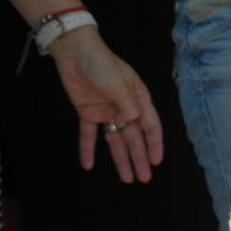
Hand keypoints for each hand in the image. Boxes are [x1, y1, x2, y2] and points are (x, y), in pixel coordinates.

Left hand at [49, 26, 163, 182]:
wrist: (75, 52)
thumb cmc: (102, 64)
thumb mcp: (119, 85)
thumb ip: (127, 108)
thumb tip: (129, 125)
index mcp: (138, 99)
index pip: (150, 126)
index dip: (154, 144)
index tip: (156, 162)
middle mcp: (124, 108)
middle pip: (134, 138)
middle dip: (139, 158)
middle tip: (143, 179)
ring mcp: (106, 111)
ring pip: (115, 140)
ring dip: (120, 159)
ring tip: (126, 179)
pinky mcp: (88, 113)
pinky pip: (88, 135)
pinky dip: (88, 149)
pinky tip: (88, 165)